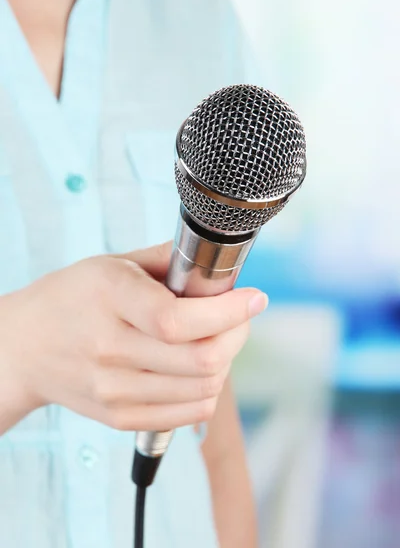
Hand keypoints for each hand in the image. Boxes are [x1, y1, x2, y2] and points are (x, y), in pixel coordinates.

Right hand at [0, 242, 266, 432]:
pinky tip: (199, 368)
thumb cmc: (72, 297)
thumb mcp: (112, 263)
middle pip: (200, 360)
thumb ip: (168, 259)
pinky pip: (188, 414)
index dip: (228, 313)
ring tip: (216, 339)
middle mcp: (109, 349)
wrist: (25, 346)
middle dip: (237, 335)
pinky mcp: (119, 416)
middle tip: (239, 317)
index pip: (178, 320)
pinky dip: (208, 390)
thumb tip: (220, 261)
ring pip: (202, 390)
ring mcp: (113, 390)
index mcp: (110, 298)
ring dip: (226, 362)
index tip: (254, 299)